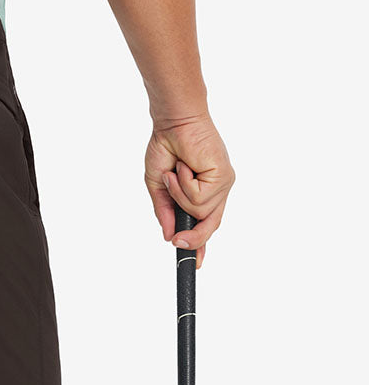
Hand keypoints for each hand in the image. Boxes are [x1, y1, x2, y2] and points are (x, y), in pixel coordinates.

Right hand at [145, 114, 233, 267]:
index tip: (195, 262)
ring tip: (175, 173)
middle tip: (176, 242)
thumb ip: (165, 212)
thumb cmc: (166, 147)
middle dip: (194, 238)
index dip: (200, 244)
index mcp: (204, 193)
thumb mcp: (158, 187)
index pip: (206, 224)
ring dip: (179, 195)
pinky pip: (199, 197)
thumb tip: (169, 236)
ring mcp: (222, 183)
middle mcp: (217, 190)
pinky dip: (184, 184)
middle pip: (210, 225)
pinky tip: (183, 167)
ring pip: (201, 211)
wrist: (172, 122)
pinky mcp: (224, 176)